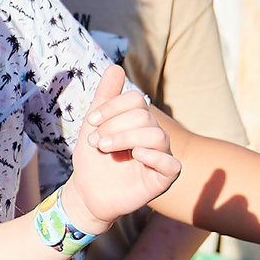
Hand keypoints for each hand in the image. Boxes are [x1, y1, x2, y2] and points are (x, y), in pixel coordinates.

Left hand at [65, 67, 180, 228]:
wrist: (87, 192)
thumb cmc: (93, 158)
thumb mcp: (94, 125)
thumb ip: (105, 97)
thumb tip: (115, 67)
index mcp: (139, 121)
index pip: (136, 100)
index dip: (112, 107)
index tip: (91, 121)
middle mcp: (154, 135)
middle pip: (143, 116)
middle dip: (113, 126)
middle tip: (96, 142)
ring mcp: (161, 156)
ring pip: (157, 135)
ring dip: (125, 138)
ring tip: (105, 148)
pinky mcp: (163, 179)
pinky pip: (171, 164)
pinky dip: (153, 156)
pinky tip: (135, 156)